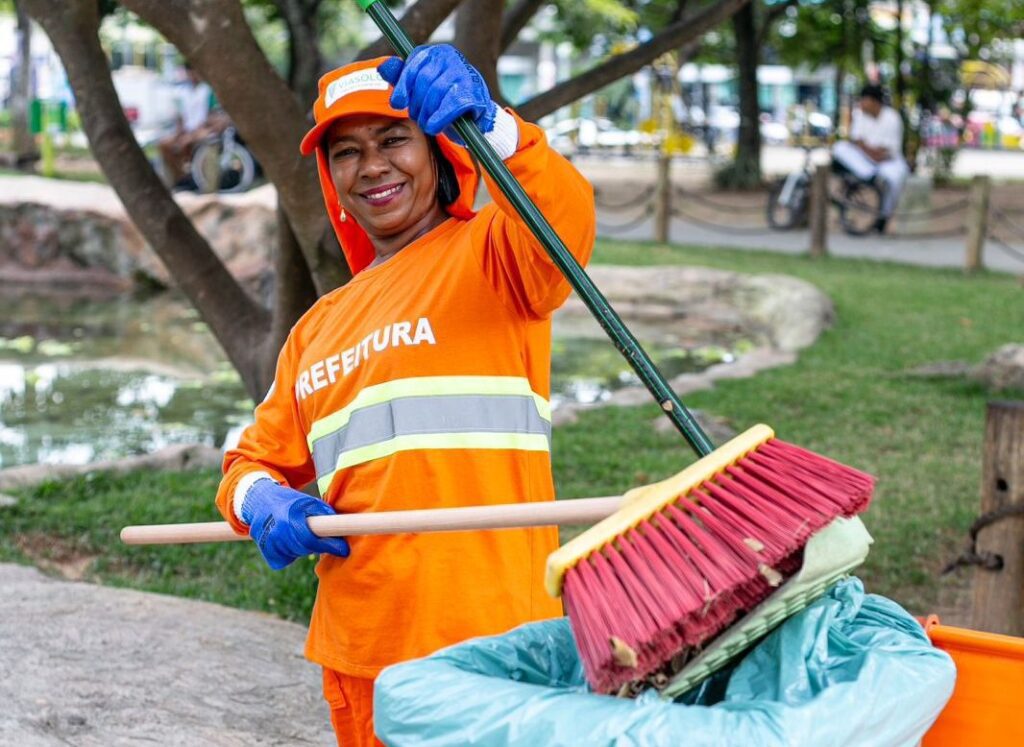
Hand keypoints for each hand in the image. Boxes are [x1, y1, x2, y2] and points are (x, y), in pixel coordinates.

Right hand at [241, 479, 349, 569]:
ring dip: (303, 548)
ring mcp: (269, 543)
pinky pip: (285, 560)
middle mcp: (277, 532)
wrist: (260, 502)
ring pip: (296, 555)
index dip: (329, 546)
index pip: (310, 539)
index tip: (344, 550)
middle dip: (318, 545)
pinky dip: (289, 554)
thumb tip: (340, 528)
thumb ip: (324, 512)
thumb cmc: (289, 501)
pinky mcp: (266, 552)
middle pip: (305, 549)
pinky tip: (287, 541)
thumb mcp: (308, 501)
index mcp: (289, 518)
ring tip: (298, 532)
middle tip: (322, 538)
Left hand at [378, 44, 496, 138]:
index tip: (397, 104)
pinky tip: (434, 127)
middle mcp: (451, 57)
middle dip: (417, 103)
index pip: (413, 66)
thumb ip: (402, 78)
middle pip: (424, 79)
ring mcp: (464, 73)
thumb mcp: (419, 87)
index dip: (402, 87)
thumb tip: (382, 68)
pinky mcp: (475, 92)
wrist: (473, 117)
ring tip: (427, 123)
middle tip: (417, 117)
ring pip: (437, 92)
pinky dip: (440, 118)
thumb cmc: (443, 101)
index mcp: (435, 53)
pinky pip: (451, 105)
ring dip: (427, 113)